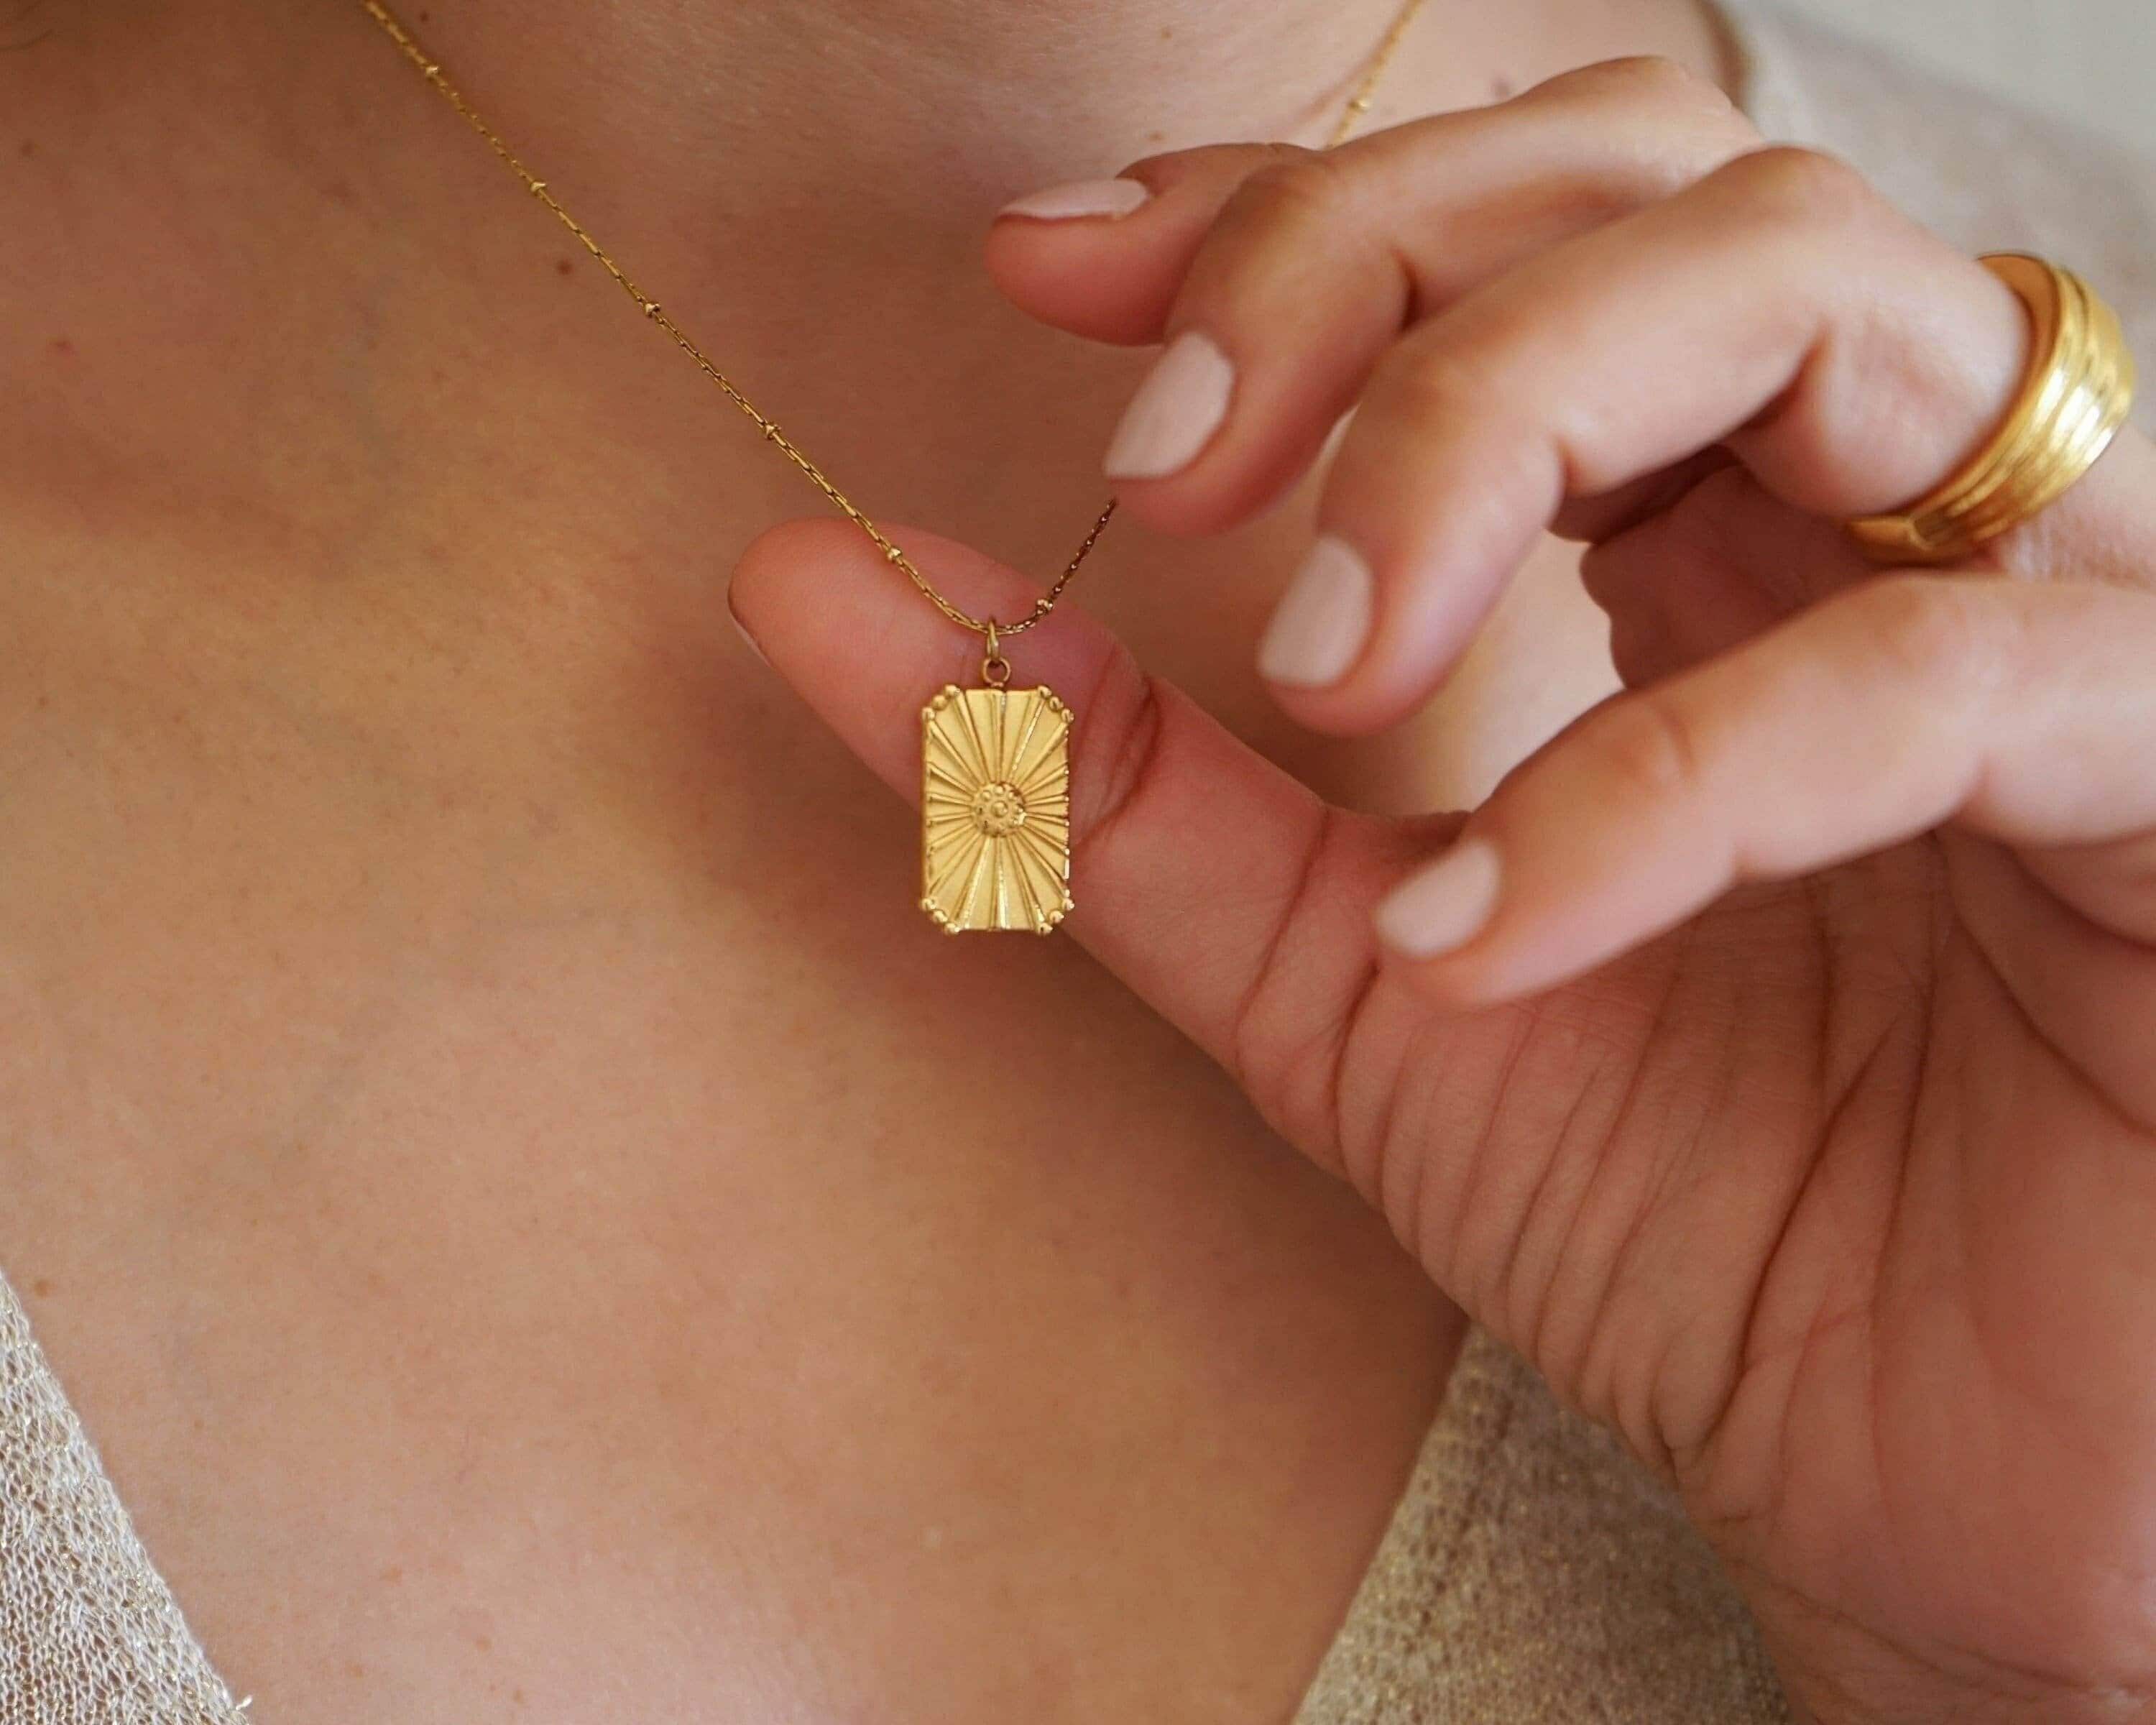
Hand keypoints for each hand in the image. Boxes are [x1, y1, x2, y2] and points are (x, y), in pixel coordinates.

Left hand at [730, 58, 2155, 1724]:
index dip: (1280, 208)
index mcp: (1718, 534)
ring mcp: (2065, 613)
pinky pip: (1945, 671)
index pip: (1516, 229)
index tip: (1046, 278)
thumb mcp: (1350, 985)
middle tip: (1167, 472)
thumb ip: (1108, 784)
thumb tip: (819, 580)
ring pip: (1825, 301)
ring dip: (1503, 423)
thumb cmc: (1700, 1225)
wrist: (1938, 1501)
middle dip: (1377, 268)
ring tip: (1320, 668)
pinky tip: (1485, 928)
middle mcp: (1894, 515)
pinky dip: (1673, 775)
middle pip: (1661, 185)